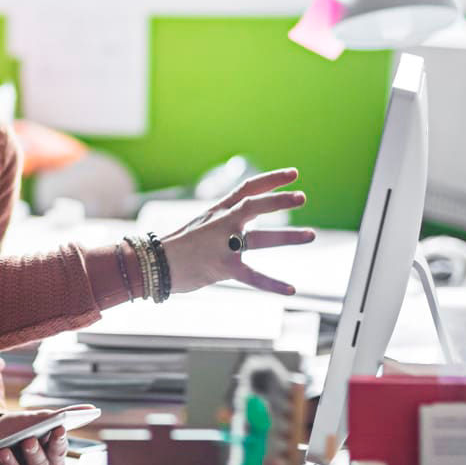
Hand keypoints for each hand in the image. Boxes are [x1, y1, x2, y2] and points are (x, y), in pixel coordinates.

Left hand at [0, 406, 87, 464]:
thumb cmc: (20, 430)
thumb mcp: (36, 419)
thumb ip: (60, 416)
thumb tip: (91, 409)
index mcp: (53, 458)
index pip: (60, 451)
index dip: (60, 441)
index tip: (58, 428)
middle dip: (35, 454)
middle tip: (28, 440)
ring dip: (11, 464)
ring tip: (2, 450)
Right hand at [162, 168, 315, 295]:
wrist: (154, 264)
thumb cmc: (176, 247)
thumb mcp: (199, 225)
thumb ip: (222, 221)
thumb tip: (241, 219)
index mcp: (218, 211)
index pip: (247, 188)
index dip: (271, 180)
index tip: (293, 174)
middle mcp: (222, 223)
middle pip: (254, 205)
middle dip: (279, 200)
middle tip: (302, 197)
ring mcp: (223, 245)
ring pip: (261, 239)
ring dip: (288, 237)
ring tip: (311, 235)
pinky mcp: (222, 267)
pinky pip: (253, 276)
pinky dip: (272, 284)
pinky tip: (291, 290)